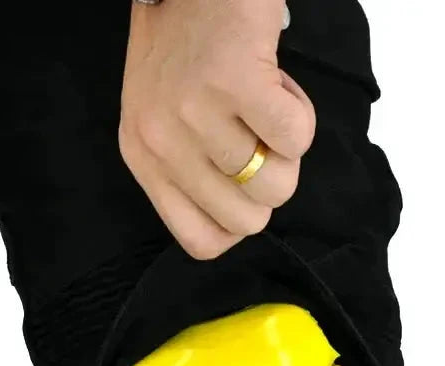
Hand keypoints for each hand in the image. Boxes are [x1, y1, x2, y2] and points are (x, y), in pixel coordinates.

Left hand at [120, 0, 315, 259]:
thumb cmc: (184, 43)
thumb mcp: (163, 119)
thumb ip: (189, 171)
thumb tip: (243, 217)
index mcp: (143, 160)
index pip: (200, 242)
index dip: (237, 223)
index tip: (244, 187)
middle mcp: (161, 143)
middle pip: (247, 222)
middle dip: (270, 183)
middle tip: (259, 136)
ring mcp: (195, 113)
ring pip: (277, 184)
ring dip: (288, 147)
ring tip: (266, 104)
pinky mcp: (235, 81)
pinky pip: (297, 137)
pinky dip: (301, 112)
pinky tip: (277, 83)